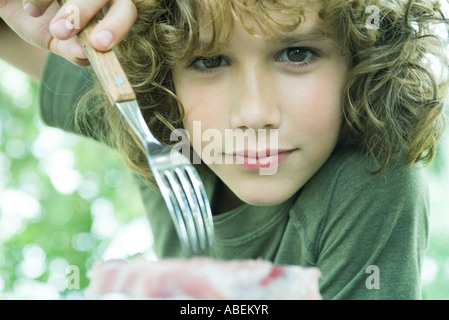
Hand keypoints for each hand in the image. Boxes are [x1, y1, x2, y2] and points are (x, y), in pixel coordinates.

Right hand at [0, 0, 136, 65]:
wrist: (13, 5)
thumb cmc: (41, 23)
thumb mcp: (55, 41)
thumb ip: (72, 50)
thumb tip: (85, 54)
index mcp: (106, 8)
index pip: (125, 12)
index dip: (117, 26)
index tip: (98, 44)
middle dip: (84, 11)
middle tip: (61, 31)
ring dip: (64, 6)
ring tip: (32, 13)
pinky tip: (30, 7)